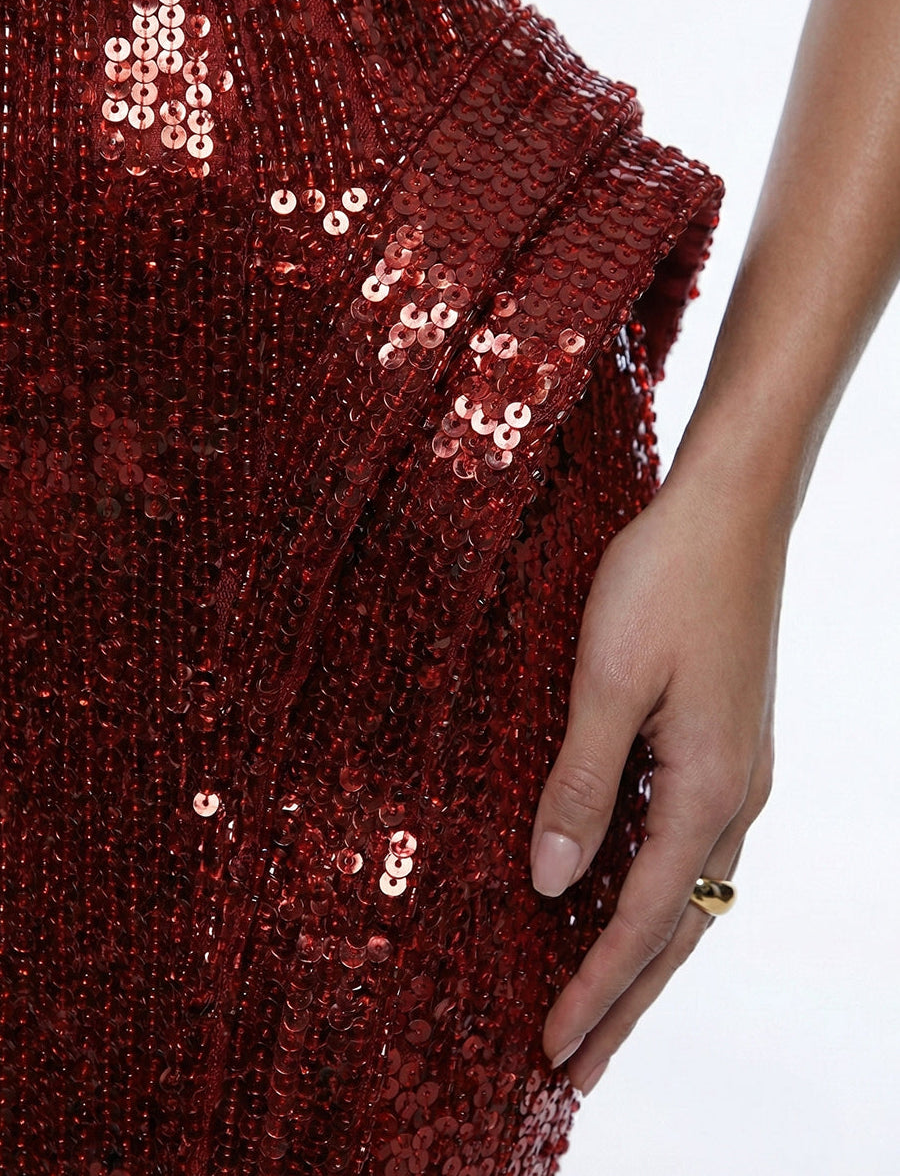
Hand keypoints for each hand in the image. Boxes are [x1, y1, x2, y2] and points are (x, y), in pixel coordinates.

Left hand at [529, 465, 785, 1094]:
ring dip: (638, 953)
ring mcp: (733, 769)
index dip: (595, 989)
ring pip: (684, 888)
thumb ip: (580, 784)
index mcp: (711, 786)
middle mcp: (734, 793)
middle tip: (578, 1071)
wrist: (726, 506)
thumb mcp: (607, 681)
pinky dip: (648, 892)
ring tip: (595, 1008)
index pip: (644, 918)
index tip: (551, 1051)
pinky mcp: (718, 743)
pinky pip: (682, 842)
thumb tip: (552, 882)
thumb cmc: (663, 578)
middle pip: (678, 925)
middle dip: (626, 1002)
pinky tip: (615, 898)